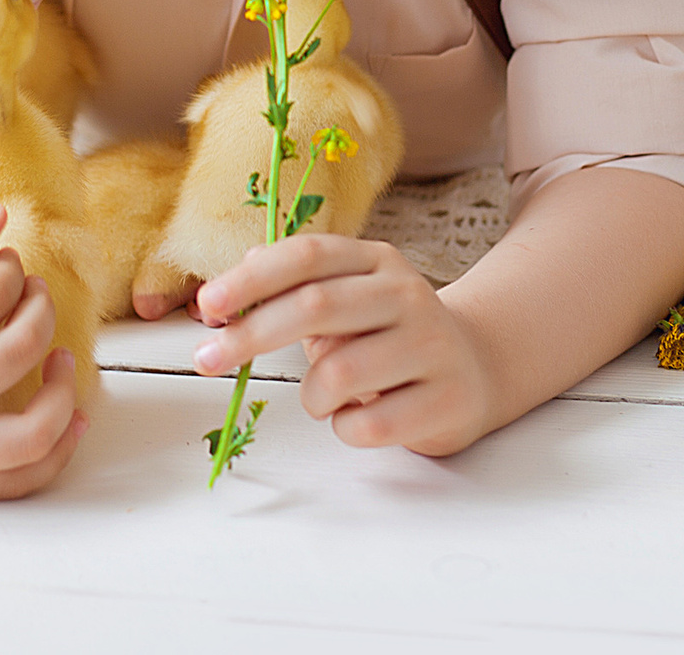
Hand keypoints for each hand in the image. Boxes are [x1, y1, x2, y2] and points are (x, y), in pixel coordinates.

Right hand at [0, 200, 86, 499]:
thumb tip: (0, 218)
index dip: (9, 271)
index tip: (4, 261)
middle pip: (20, 352)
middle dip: (39, 310)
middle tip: (31, 293)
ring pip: (34, 433)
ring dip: (64, 390)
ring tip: (63, 358)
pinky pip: (12, 483)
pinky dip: (52, 454)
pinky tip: (68, 418)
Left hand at [189, 233, 498, 457]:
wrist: (477, 367)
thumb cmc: (388, 333)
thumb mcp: (346, 297)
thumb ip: (291, 288)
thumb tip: (224, 289)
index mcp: (376, 260)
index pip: (307, 256)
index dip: (251, 279)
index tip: (207, 306)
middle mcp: (406, 294)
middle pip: (315, 307)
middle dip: (250, 335)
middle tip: (206, 359)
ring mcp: (431, 346)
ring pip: (337, 375)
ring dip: (311, 396)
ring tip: (323, 398)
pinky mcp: (445, 399)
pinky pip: (367, 425)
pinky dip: (344, 428)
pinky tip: (357, 417)